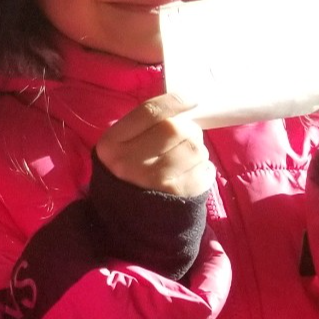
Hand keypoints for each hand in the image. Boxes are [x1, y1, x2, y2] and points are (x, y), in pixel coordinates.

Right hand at [96, 94, 213, 197]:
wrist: (128, 218)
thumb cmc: (126, 172)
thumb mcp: (120, 146)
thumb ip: (144, 125)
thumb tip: (184, 104)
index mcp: (112, 145)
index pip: (149, 112)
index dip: (174, 101)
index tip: (190, 99)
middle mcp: (131, 162)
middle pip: (176, 129)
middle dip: (187, 128)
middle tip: (183, 138)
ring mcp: (157, 181)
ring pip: (195, 148)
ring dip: (196, 149)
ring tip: (183, 159)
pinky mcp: (180, 195)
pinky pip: (206, 168)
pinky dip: (204, 167)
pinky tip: (189, 173)